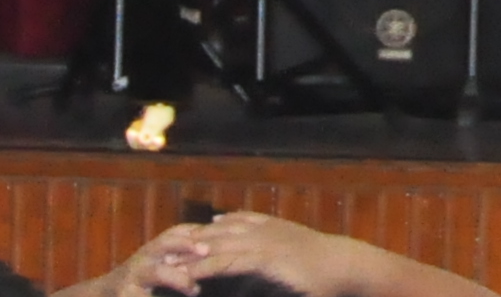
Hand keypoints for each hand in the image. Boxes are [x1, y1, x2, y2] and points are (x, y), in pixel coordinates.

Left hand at [131, 216, 369, 296]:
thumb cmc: (319, 267)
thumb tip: (248, 265)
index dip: (198, 235)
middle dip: (184, 243)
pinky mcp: (263, 259)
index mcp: (263, 227)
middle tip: (158, 253)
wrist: (343, 266)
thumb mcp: (290, 254)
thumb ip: (267, 254)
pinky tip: (188, 275)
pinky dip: (204, 268)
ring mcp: (260, 242)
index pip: (222, 226)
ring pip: (214, 246)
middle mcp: (258, 230)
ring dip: (187, 255)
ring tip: (162, 265)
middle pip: (212, 233)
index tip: (174, 245)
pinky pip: (226, 262)